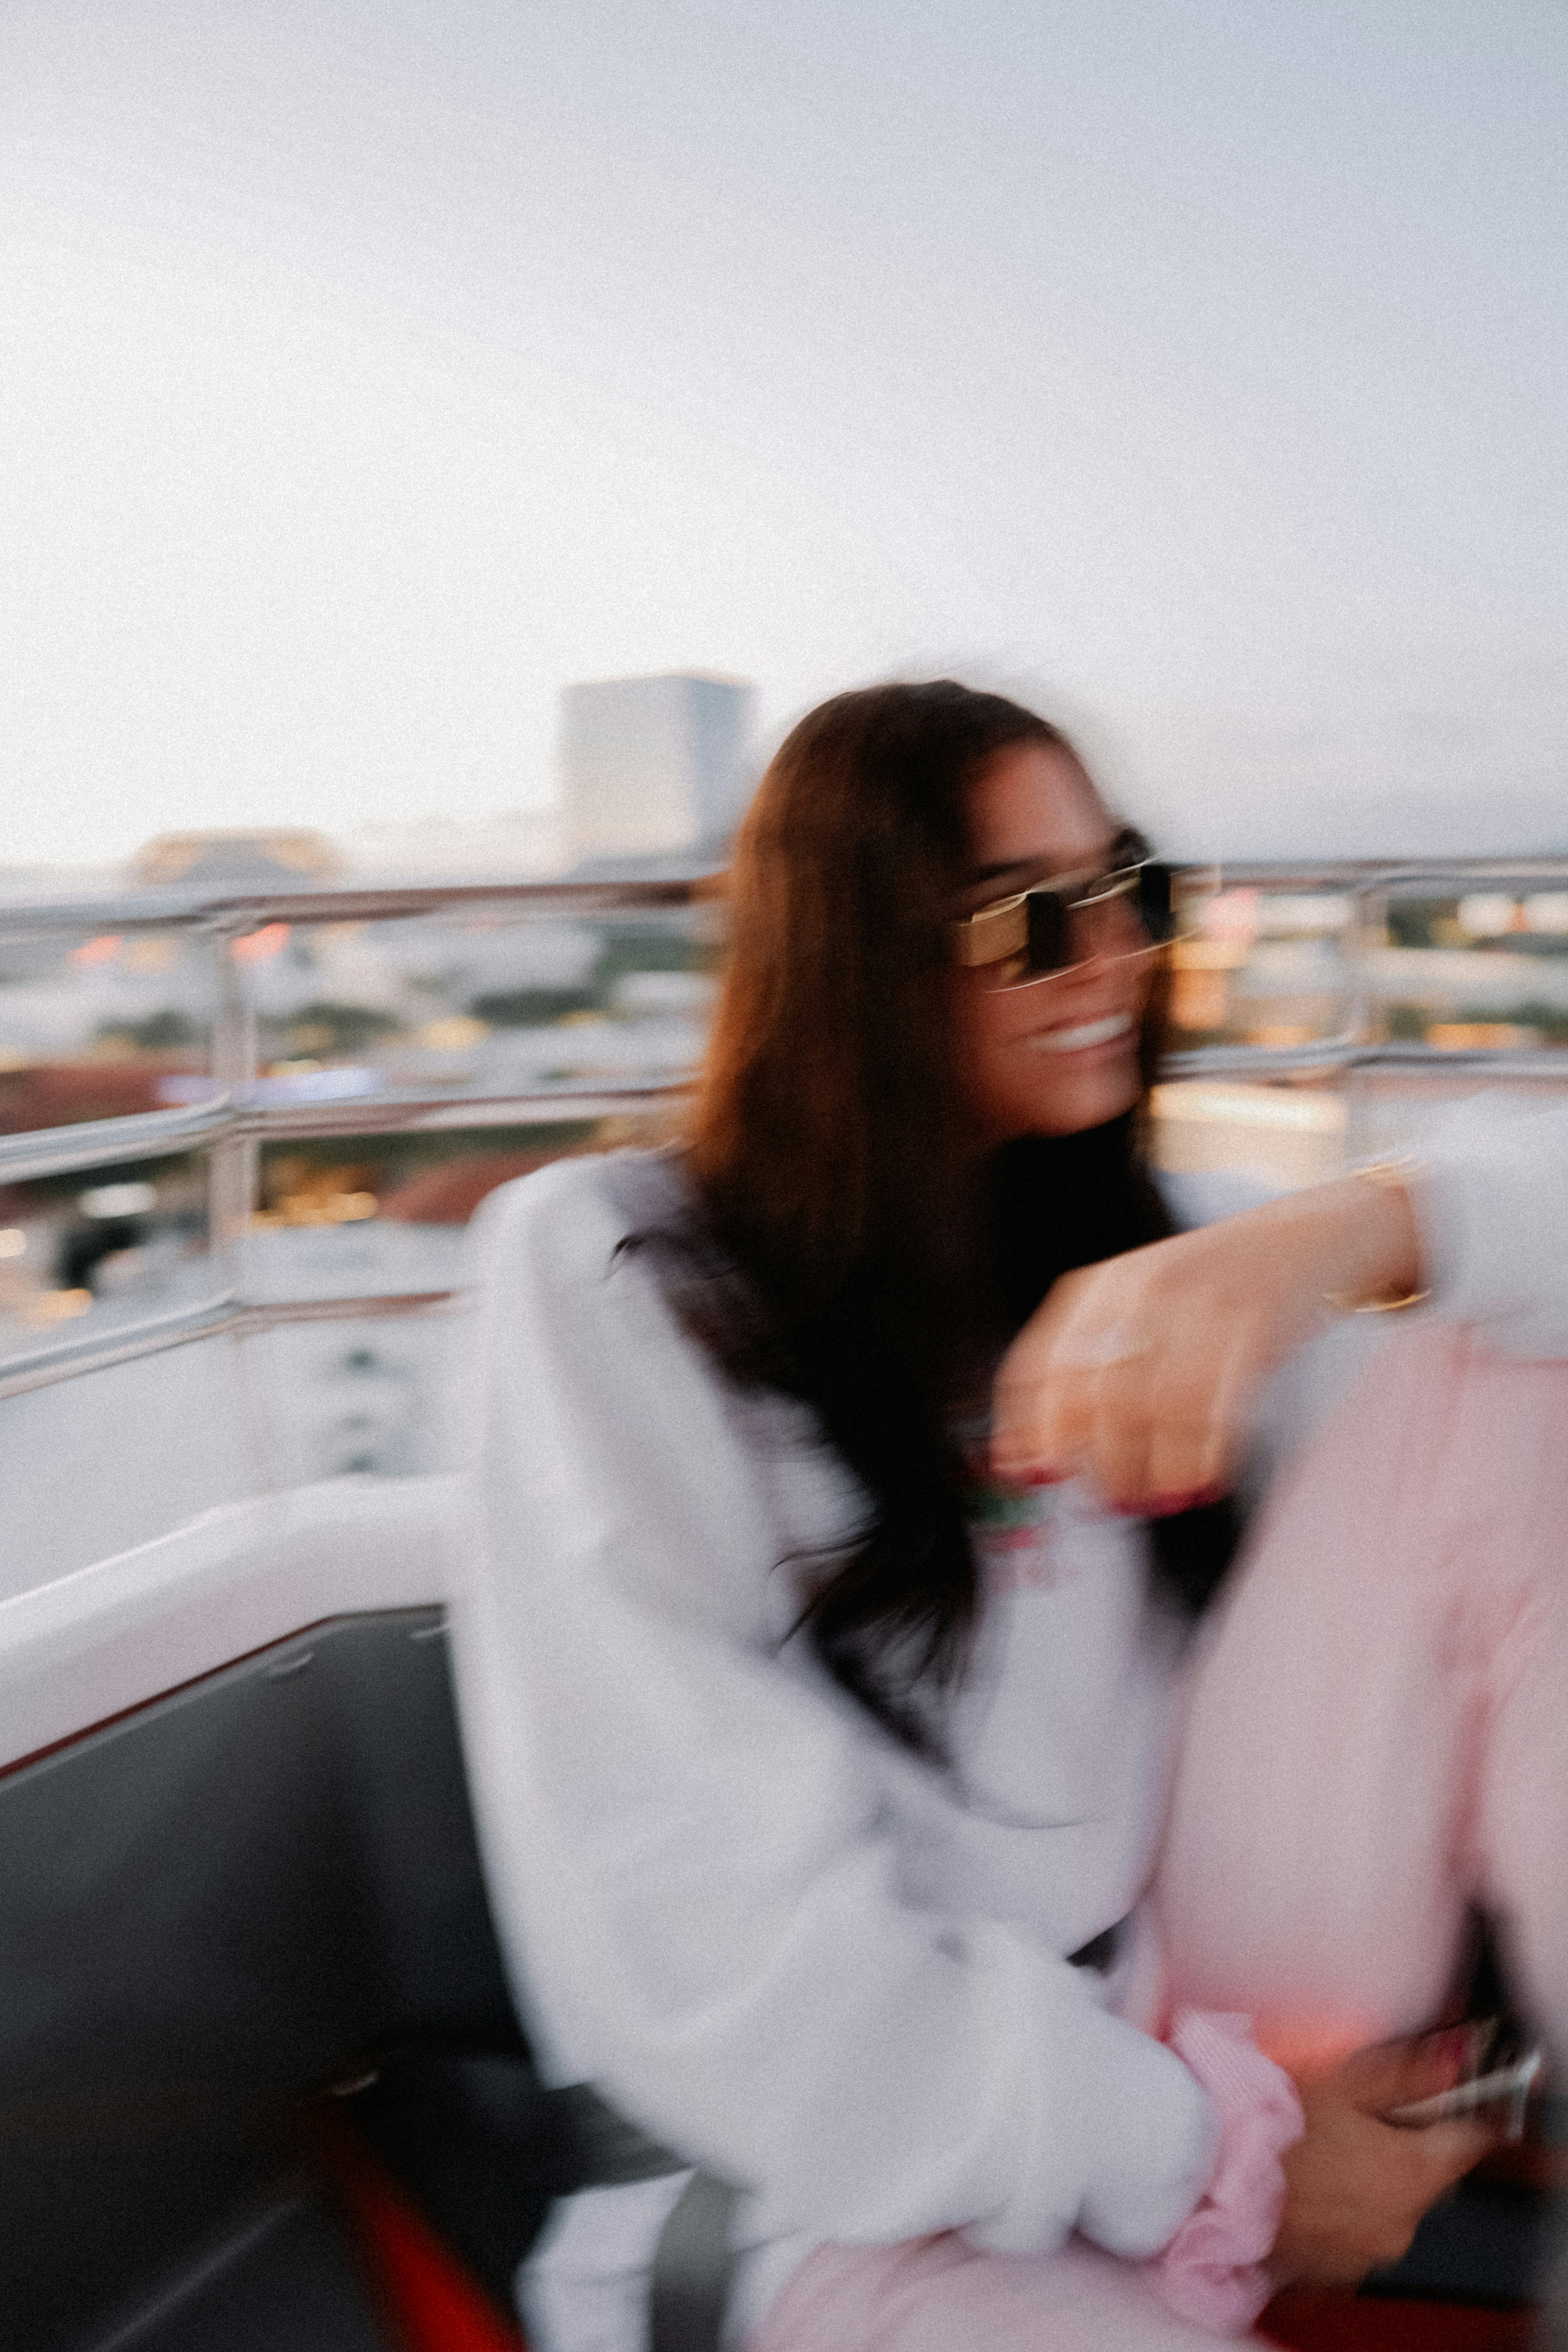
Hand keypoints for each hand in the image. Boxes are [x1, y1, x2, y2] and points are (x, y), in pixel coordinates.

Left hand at [989, 1171, 1421, 1511]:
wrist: (1301, 1237)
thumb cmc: (1208, 1290)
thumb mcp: (1136, 1308)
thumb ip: (1081, 1369)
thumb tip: (1026, 1457)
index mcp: (1100, 1287)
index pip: (1042, 1365)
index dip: (1030, 1428)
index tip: (1036, 1476)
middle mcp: (1141, 1289)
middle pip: (1096, 1392)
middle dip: (1098, 1460)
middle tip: (1110, 1500)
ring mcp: (1197, 1304)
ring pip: (1156, 1405)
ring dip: (1153, 1467)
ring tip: (1158, 1498)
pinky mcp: (1252, 1324)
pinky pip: (1218, 1403)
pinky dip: (1204, 1453)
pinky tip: (1203, 1479)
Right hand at [1270, 2036, 1499, 2287]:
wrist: (1208, 2171)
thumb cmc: (1272, 2122)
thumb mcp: (1345, 2078)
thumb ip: (1409, 2073)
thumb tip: (1451, 2062)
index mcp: (1414, 2175)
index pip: (1471, 2142)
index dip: (1461, 2111)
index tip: (1448, 2097)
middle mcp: (1401, 2225)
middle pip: (1430, 2176)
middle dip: (1407, 2144)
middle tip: (1363, 2111)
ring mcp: (1366, 2253)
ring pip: (1392, 2205)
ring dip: (1373, 2178)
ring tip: (1325, 2145)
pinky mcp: (1332, 2270)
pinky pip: (1356, 2231)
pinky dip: (1344, 2207)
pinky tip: (1310, 2179)